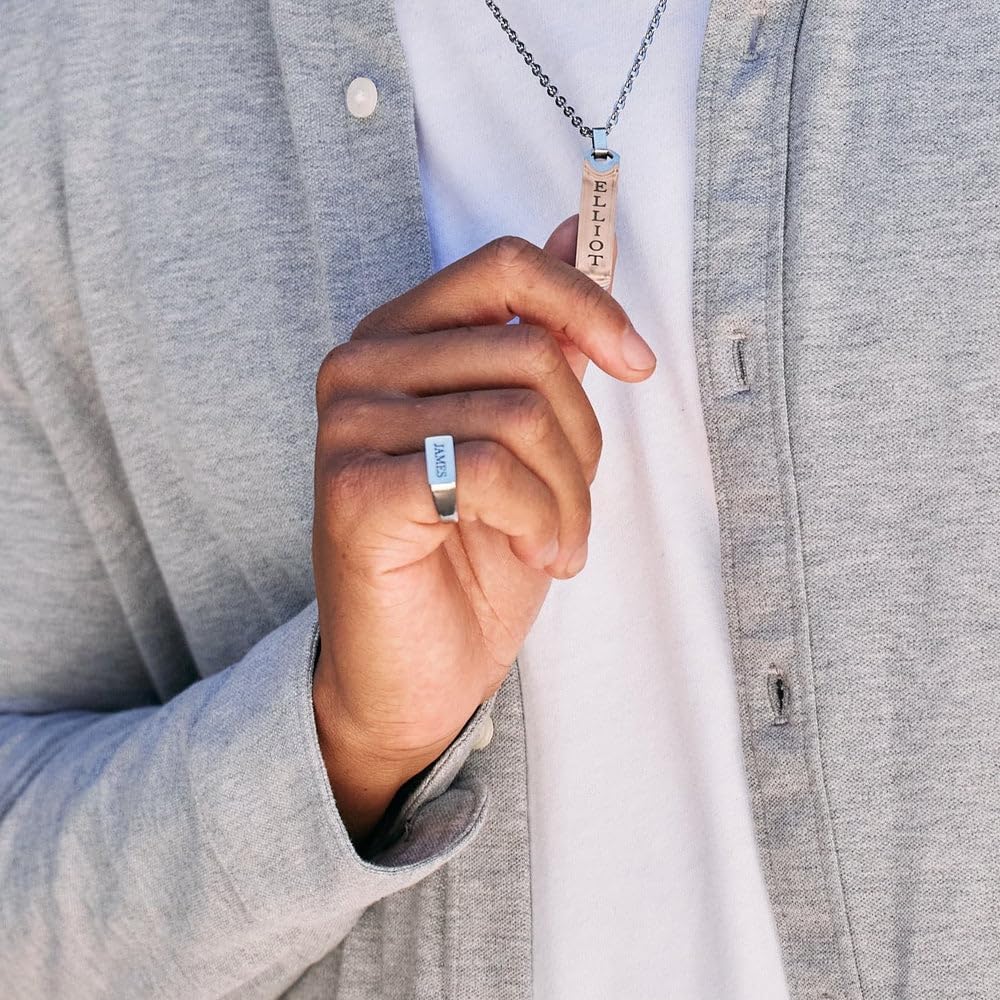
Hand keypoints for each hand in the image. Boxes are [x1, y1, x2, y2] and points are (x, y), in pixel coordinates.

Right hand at [310, 220, 655, 843]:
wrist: (416, 673)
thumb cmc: (471, 558)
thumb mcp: (528, 438)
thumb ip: (543, 337)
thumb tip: (578, 231)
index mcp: (399, 337)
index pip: (503, 268)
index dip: (587, 305)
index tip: (638, 365)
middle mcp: (361, 366)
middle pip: (528, 353)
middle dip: (582, 444)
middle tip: (573, 510)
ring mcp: (348, 426)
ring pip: (519, 414)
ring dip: (568, 496)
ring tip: (556, 543)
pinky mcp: (354, 490)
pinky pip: (490, 471)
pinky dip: (539, 520)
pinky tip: (532, 554)